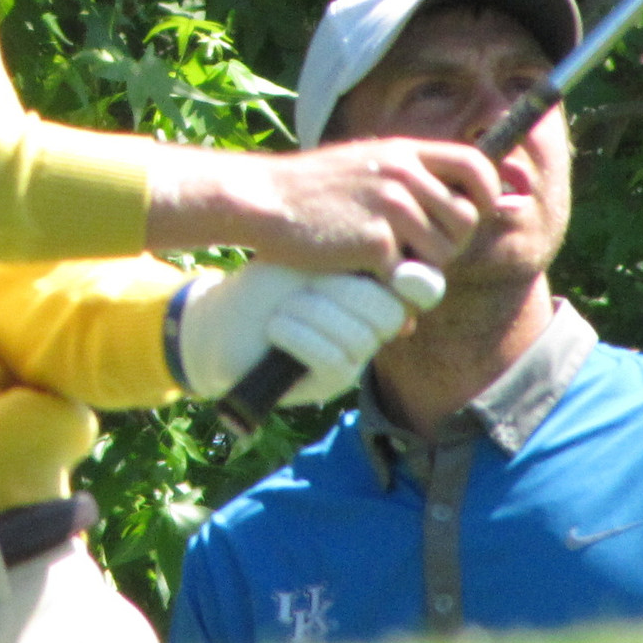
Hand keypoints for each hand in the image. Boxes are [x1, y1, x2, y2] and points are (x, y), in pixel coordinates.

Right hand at [145, 139, 497, 273]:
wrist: (263, 198)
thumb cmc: (312, 189)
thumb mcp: (366, 164)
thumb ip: (411, 180)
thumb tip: (469, 214)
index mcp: (404, 151)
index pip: (475, 165)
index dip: (486, 193)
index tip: (473, 213)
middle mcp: (403, 174)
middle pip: (466, 219)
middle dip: (452, 243)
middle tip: (417, 251)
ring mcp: (390, 207)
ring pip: (442, 253)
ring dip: (422, 267)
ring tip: (386, 260)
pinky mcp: (374, 241)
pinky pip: (406, 275)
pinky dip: (388, 282)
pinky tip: (361, 271)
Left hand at [176, 263, 445, 403]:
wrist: (219, 322)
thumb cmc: (264, 282)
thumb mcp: (306, 258)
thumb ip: (350, 258)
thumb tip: (399, 267)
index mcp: (374, 286)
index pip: (422, 288)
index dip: (421, 283)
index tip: (400, 274)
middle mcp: (372, 324)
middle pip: (390, 311)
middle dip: (345, 293)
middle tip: (305, 286)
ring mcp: (356, 356)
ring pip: (359, 337)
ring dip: (312, 314)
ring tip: (282, 309)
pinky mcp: (333, 384)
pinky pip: (334, 360)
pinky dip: (300, 338)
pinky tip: (277, 329)